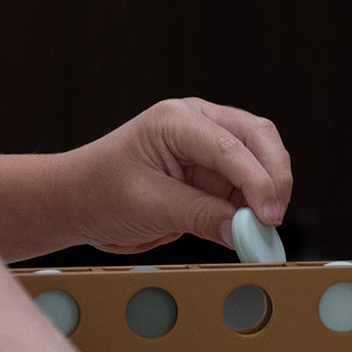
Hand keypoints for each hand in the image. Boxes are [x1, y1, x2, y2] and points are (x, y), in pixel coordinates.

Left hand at [60, 97, 291, 254]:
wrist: (77, 201)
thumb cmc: (99, 192)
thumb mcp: (148, 206)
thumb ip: (199, 216)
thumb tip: (244, 231)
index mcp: (175, 120)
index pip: (230, 146)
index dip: (256, 181)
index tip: (267, 216)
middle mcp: (197, 122)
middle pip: (258, 138)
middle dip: (274, 178)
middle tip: (272, 219)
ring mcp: (209, 144)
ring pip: (262, 156)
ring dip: (269, 190)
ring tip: (261, 228)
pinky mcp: (214, 171)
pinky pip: (249, 184)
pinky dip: (257, 204)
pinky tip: (251, 227)